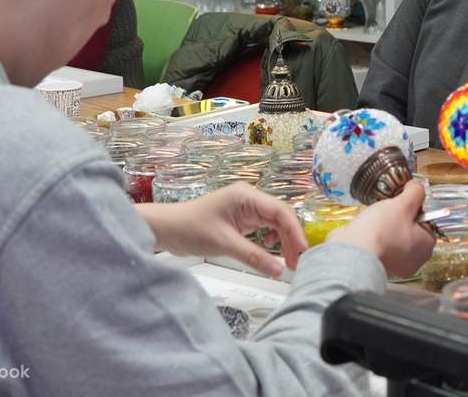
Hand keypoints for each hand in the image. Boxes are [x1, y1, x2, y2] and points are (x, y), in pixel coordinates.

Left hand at [137, 183, 306, 278]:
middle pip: (281, 217)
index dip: (295, 231)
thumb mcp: (224, 244)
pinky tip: (269, 251)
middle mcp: (250, 199)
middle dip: (291, 239)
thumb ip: (254, 256)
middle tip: (296, 263)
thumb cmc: (190, 229)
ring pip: (274, 224)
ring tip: (287, 262)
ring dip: (282, 241)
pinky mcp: (241, 219)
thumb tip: (279, 271)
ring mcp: (246, 209)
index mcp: (247, 196)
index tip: (303, 252)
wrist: (164, 229)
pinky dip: (270, 241)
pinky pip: (264, 229)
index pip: (281, 211)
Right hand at [327, 180, 434, 277]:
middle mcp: (414, 260)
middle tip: (388, 209)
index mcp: (426, 247)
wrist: (351, 252)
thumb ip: (415, 192)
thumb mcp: (403, 204)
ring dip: (386, 225)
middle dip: (399, 216)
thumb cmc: (380, 232)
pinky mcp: (377, 264)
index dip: (414, 207)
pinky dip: (375, 236)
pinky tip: (368, 229)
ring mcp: (395, 265)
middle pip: (411, 228)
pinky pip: (380, 244)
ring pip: (394, 236)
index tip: (403, 201)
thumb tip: (416, 187)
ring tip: (376, 218)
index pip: (427, 221)